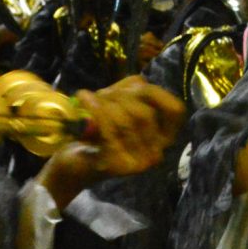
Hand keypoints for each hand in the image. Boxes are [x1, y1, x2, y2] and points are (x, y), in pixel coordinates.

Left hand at [39, 75, 184, 204]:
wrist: (72, 161)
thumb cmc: (99, 130)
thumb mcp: (120, 103)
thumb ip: (133, 90)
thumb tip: (139, 82)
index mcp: (163, 137)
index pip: (175, 111)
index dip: (158, 94)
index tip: (138, 88)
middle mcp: (156, 153)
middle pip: (146, 113)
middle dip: (122, 97)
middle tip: (103, 95)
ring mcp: (138, 163)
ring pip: (127, 121)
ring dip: (104, 104)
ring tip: (88, 98)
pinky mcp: (116, 166)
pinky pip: (109, 131)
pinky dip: (95, 110)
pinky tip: (83, 96)